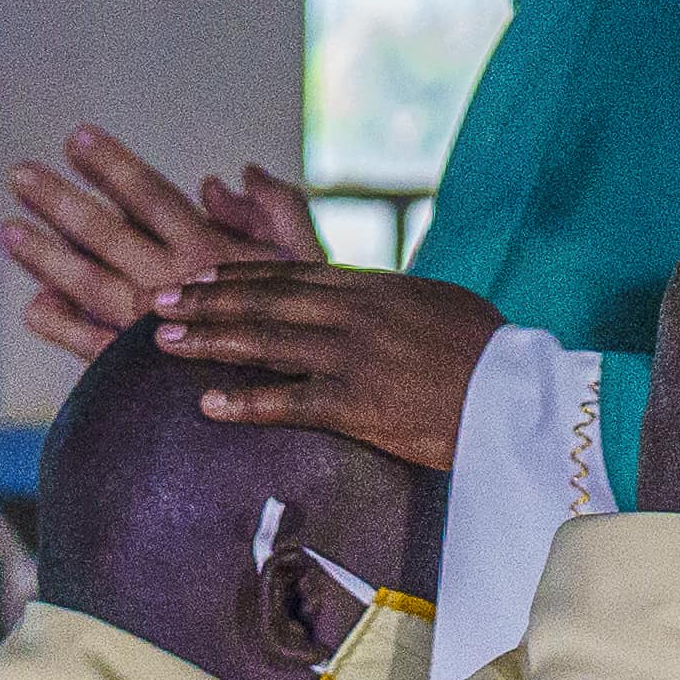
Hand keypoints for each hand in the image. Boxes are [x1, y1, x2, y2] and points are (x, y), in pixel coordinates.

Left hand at [1, 128, 315, 357]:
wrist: (304, 411)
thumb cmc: (315, 329)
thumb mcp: (310, 261)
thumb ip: (276, 211)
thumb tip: (225, 178)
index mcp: (209, 251)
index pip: (148, 195)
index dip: (111, 165)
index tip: (76, 138)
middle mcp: (173, 286)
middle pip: (104, 233)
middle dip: (60, 201)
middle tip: (20, 175)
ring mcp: (151, 332)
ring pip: (87, 284)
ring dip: (45, 257)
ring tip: (9, 232)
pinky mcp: (143, 378)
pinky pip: (90, 347)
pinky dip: (61, 325)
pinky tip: (35, 306)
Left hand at [147, 262, 505, 471]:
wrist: (520, 395)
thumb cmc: (489, 354)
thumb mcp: (439, 303)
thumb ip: (395, 297)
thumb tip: (376, 295)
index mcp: (373, 287)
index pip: (289, 274)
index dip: (237, 276)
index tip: (199, 277)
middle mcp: (355, 313)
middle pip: (264, 301)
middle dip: (206, 301)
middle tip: (158, 301)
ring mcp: (353, 356)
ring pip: (265, 342)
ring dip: (209, 341)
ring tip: (163, 342)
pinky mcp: (359, 403)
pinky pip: (289, 402)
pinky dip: (245, 402)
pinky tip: (207, 406)